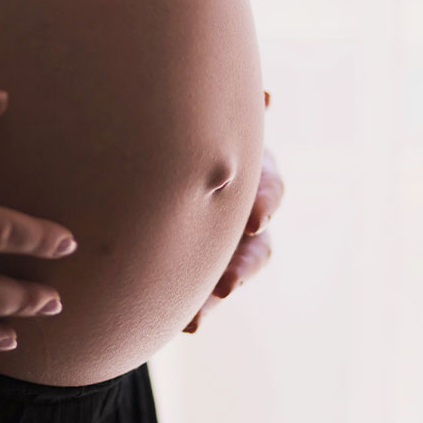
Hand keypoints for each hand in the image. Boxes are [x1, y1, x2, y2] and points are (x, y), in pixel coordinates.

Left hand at [183, 90, 281, 332]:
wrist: (153, 157)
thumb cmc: (183, 126)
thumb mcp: (202, 117)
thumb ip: (224, 117)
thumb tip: (268, 98)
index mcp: (250, 168)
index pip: (268, 186)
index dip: (265, 203)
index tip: (254, 219)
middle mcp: (246, 208)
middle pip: (258, 242)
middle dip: (243, 264)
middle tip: (227, 283)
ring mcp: (228, 242)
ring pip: (233, 274)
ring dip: (218, 294)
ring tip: (198, 318)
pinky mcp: (206, 268)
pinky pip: (205, 295)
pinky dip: (198, 310)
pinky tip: (188, 325)